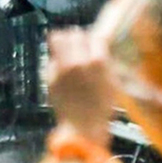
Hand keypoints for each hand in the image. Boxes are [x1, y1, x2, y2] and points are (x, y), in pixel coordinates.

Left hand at [46, 29, 116, 145]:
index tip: (94, 46)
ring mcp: (61, 69)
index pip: (93, 37)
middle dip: (78, 39)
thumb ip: (103, 60)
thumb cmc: (101, 108)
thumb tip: (96, 45)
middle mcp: (76, 62)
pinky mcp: (49, 77)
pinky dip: (57, 62)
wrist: (82, 128)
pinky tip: (64, 73)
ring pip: (56, 39)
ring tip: (69, 54)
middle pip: (73, 34)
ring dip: (64, 44)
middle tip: (80, 48)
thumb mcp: (112, 82)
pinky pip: (52, 60)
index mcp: (96, 62)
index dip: (94, 42)